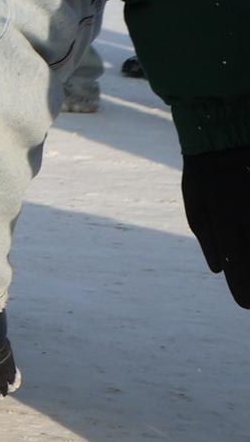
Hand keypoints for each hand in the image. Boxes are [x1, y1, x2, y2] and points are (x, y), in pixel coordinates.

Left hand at [183, 147, 249, 306]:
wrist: (225, 136)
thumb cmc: (205, 172)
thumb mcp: (196, 206)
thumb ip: (209, 239)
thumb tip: (219, 269)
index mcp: (228, 224)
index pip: (238, 266)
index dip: (243, 289)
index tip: (245, 305)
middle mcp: (249, 221)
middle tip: (249, 302)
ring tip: (245, 273)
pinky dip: (248, 237)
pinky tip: (242, 240)